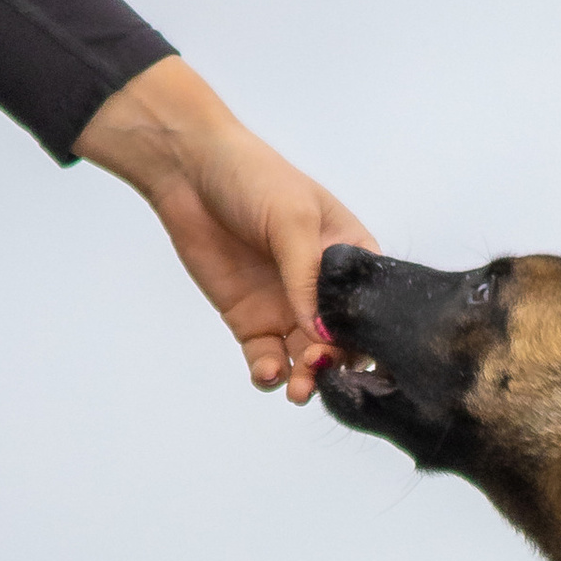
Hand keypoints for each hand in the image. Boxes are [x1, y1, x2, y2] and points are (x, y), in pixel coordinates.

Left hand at [75, 56, 375, 401]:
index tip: (357, 356)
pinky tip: (269, 373)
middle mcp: (322, 289)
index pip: (371, 306)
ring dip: (307, 379)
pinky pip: (267, 359)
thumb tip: (321, 336)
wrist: (190, 172)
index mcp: (350, 257)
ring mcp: (286, 307)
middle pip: (341, 342)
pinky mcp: (250, 321)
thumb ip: (308, 279)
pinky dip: (270, 373)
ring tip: (298, 388)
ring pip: (306, 360)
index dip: (368, 335)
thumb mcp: (292, 220)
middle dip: (335, 364)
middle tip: (319, 370)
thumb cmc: (254, 178)